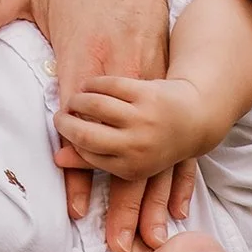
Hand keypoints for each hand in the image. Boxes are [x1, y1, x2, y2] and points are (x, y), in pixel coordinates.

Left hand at [0, 0, 186, 247]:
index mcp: (88, 57)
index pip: (79, 124)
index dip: (77, 169)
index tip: (73, 207)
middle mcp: (124, 77)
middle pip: (122, 149)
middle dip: (120, 199)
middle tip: (115, 244)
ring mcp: (150, 83)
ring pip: (151, 150)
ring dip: (147, 197)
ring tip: (146, 239)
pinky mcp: (164, 83)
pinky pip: (171, 135)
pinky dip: (173, 173)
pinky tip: (173, 206)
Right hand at [53, 70, 211, 194]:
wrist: (193, 119)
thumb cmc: (156, 143)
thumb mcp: (130, 160)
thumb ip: (93, 161)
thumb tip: (58, 158)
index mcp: (132, 166)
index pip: (86, 153)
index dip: (70, 139)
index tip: (63, 128)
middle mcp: (136, 145)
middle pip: (85, 133)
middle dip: (65, 123)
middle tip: (61, 115)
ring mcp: (142, 118)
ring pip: (95, 105)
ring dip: (78, 100)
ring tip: (74, 100)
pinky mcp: (146, 92)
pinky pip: (109, 85)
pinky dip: (94, 84)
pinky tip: (89, 86)